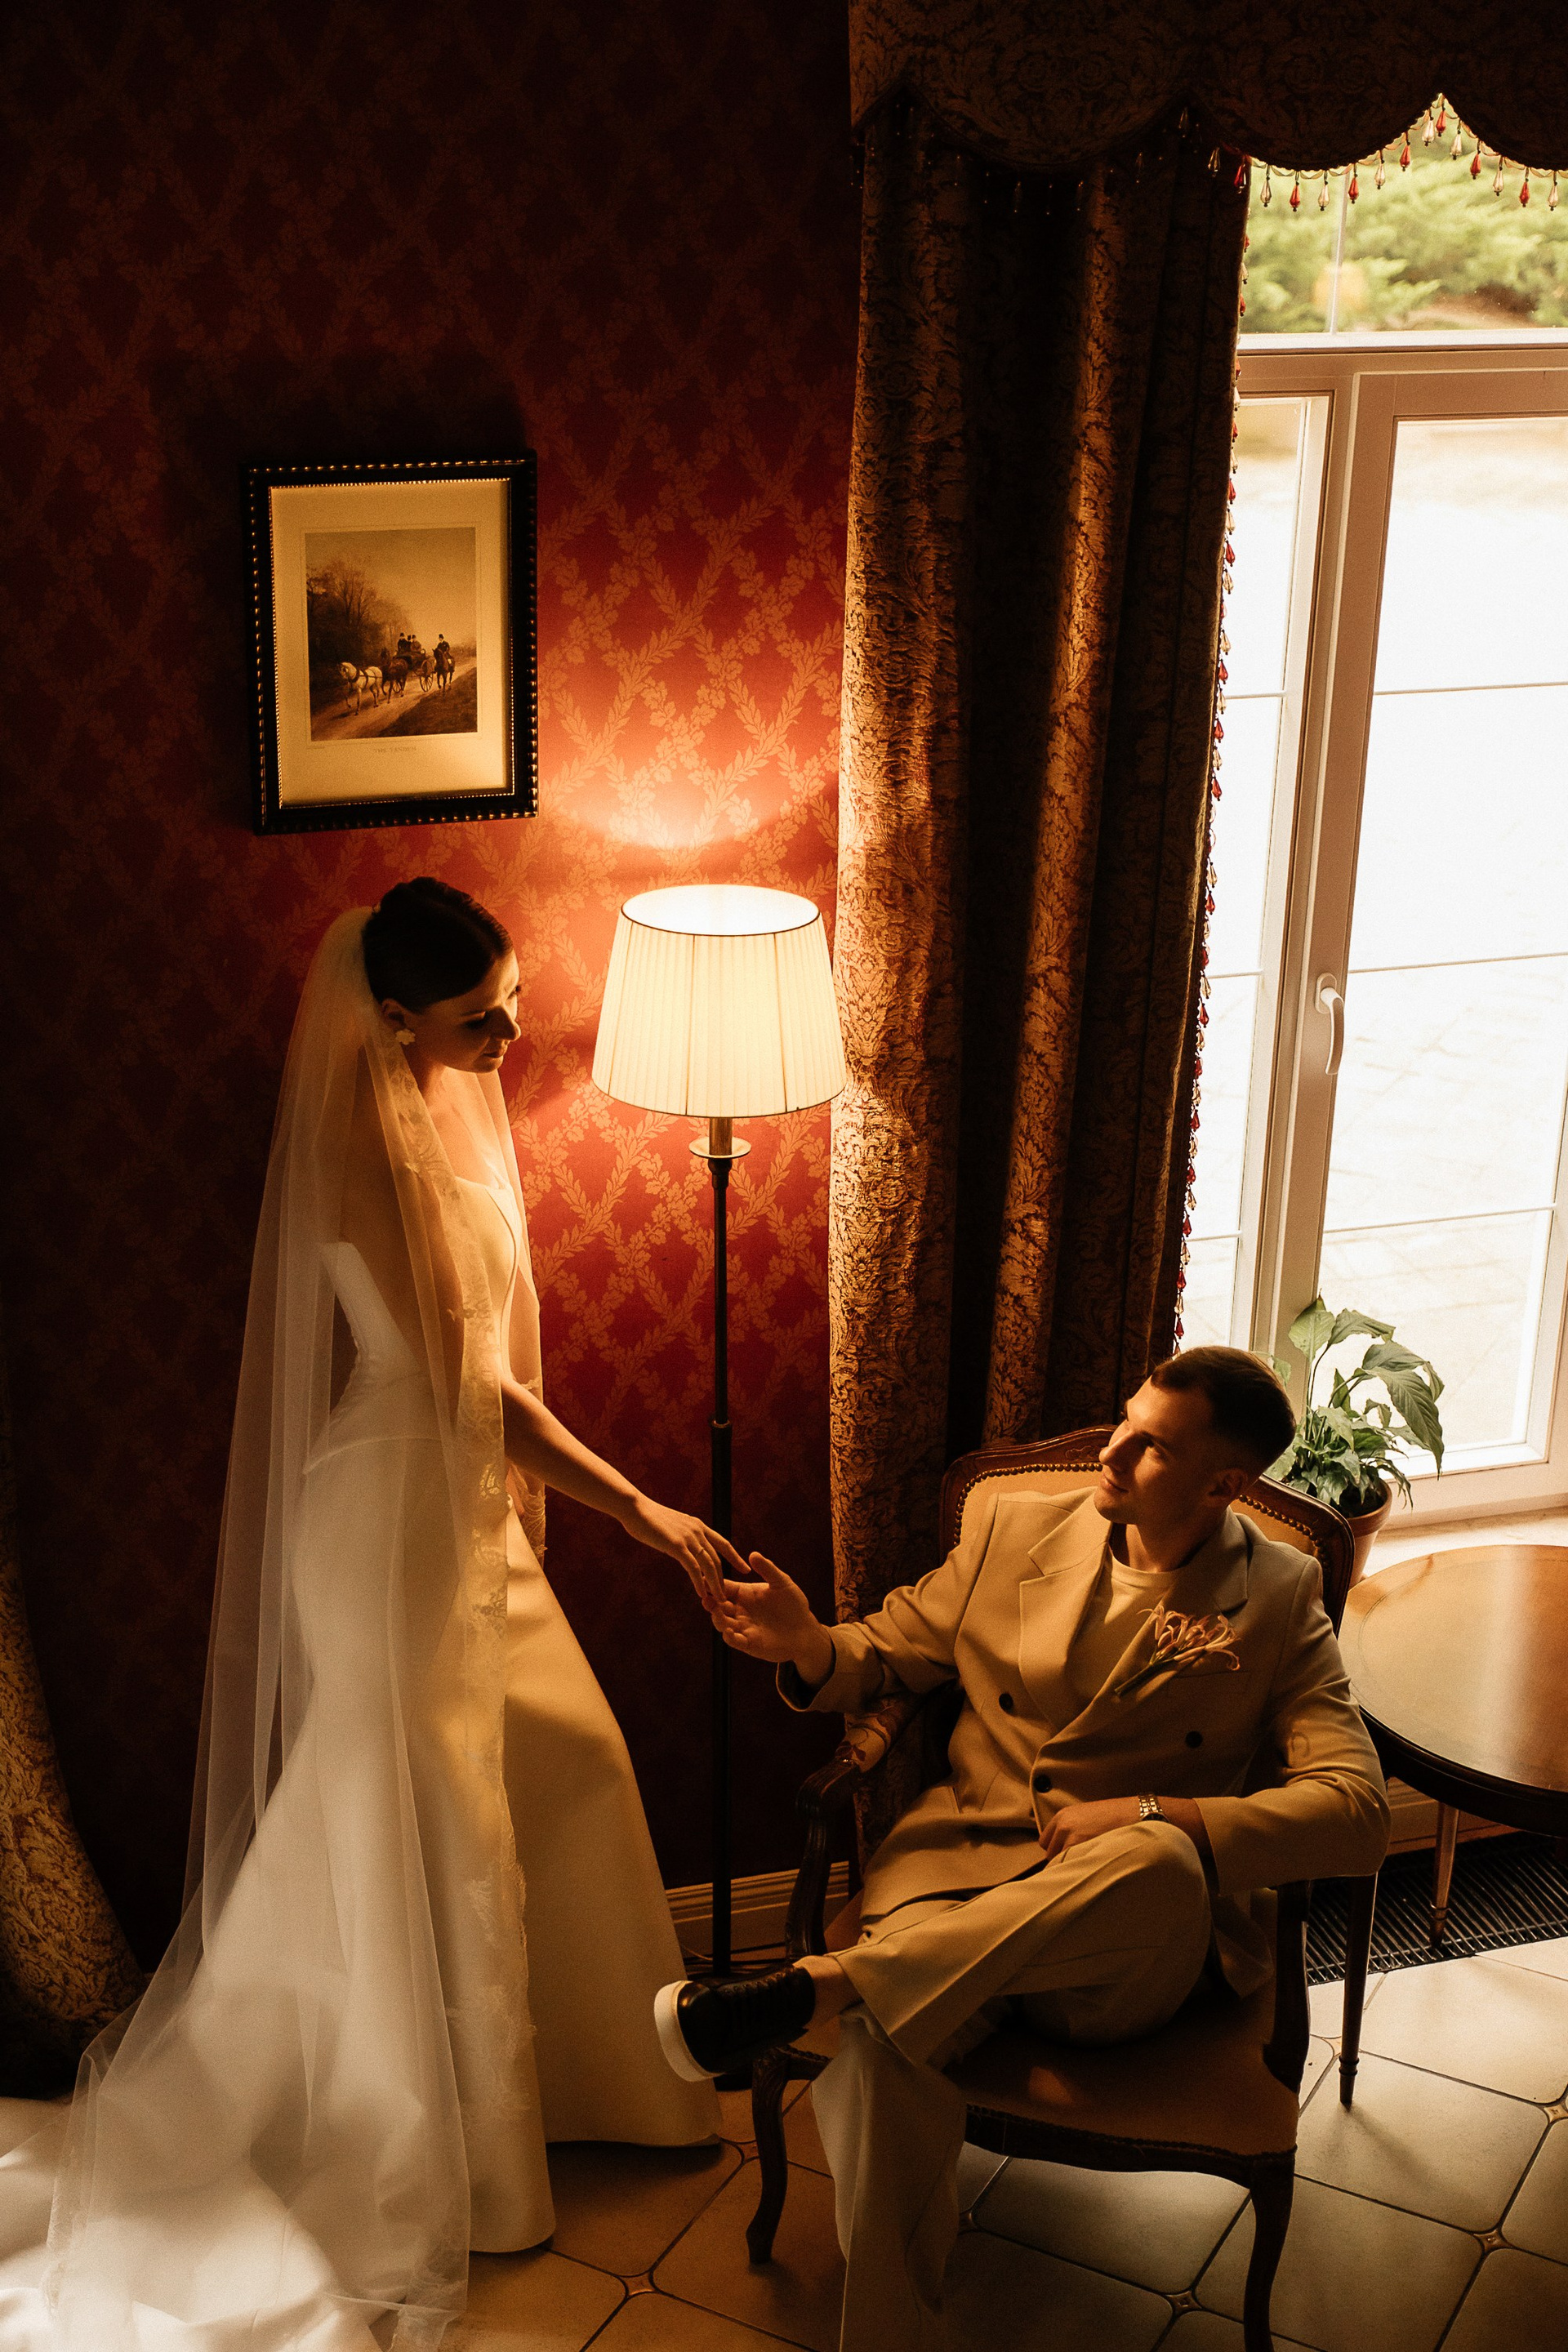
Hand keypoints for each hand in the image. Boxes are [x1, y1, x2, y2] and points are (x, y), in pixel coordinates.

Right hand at [621, 1498, 745, 1607]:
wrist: (635, 1508)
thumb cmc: (648, 1518)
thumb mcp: (671, 1526)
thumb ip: (681, 1536)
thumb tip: (683, 1546)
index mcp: (698, 1525)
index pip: (723, 1544)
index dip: (735, 1557)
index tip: (745, 1569)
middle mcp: (698, 1531)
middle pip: (717, 1558)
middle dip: (723, 1578)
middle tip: (727, 1595)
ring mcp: (689, 1538)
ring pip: (709, 1565)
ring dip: (715, 1584)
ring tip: (718, 1600)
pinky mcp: (677, 1546)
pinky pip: (693, 1568)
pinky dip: (699, 1582)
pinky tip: (700, 1593)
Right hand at [714, 1553, 834, 1682]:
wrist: (805, 1629)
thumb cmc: (793, 1603)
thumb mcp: (781, 1583)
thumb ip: (767, 1569)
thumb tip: (753, 1554)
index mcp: (745, 1594)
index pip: (724, 1587)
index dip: (713, 1584)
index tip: (703, 1579)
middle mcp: (740, 1610)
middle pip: (719, 1606)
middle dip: (711, 1603)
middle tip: (706, 1599)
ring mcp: (743, 1627)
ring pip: (723, 1623)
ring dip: (717, 1619)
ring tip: (716, 1613)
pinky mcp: (749, 1643)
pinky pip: (735, 1641)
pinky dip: (729, 1637)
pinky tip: (729, 1632)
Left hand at [1037, 1797, 1140, 1860]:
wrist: (1133, 1814)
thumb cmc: (1115, 1818)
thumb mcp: (1087, 1817)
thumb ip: (1072, 1830)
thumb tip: (1064, 1851)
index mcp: (1063, 1815)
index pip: (1045, 1841)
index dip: (1056, 1850)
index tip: (1066, 1856)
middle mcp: (1062, 1823)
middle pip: (1049, 1852)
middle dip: (1061, 1859)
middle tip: (1079, 1861)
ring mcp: (1068, 1833)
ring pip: (1057, 1860)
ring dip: (1069, 1865)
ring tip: (1086, 1864)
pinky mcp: (1076, 1843)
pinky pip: (1066, 1863)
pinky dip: (1074, 1869)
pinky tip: (1087, 1867)